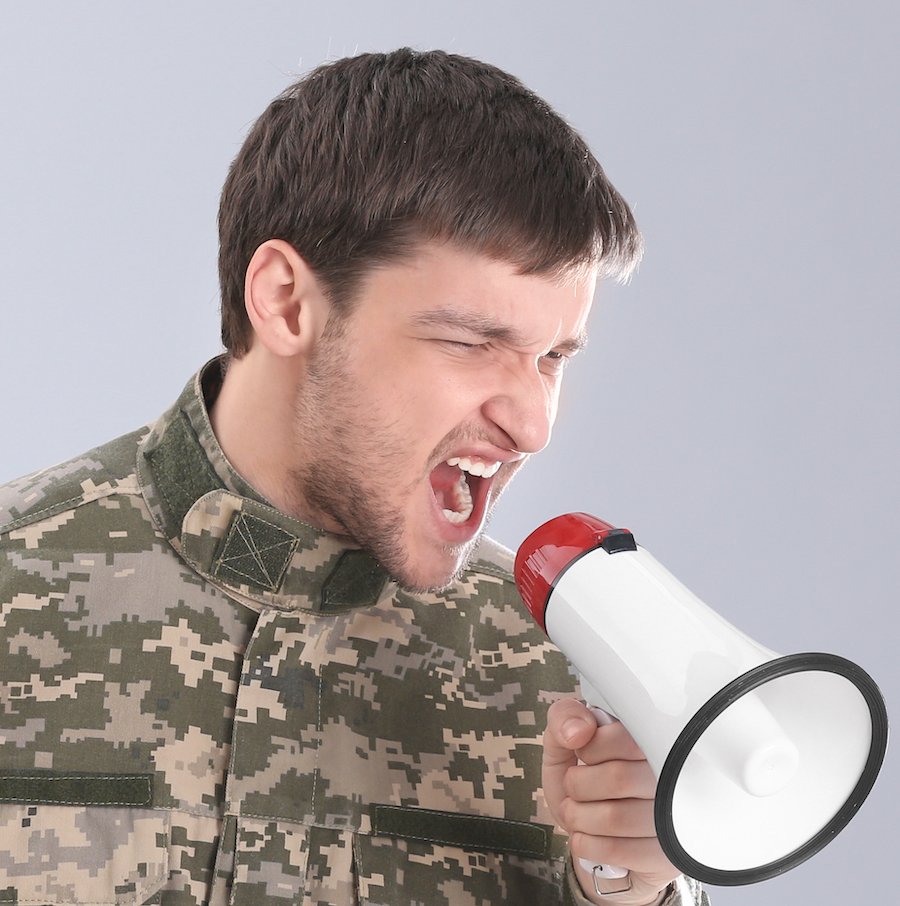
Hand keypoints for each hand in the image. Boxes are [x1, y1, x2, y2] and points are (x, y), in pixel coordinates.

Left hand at [543, 698, 680, 904]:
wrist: (602, 839)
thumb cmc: (587, 781)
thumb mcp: (566, 742)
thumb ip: (563, 720)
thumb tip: (578, 731)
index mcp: (650, 739)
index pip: (624, 738)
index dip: (591, 748)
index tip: (583, 754)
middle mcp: (672, 776)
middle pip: (618, 779)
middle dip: (578, 785)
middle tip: (573, 787)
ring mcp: (674, 818)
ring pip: (616, 818)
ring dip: (579, 817)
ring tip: (576, 812)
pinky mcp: (669, 853)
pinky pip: (620, 851)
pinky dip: (588, 844)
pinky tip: (586, 835)